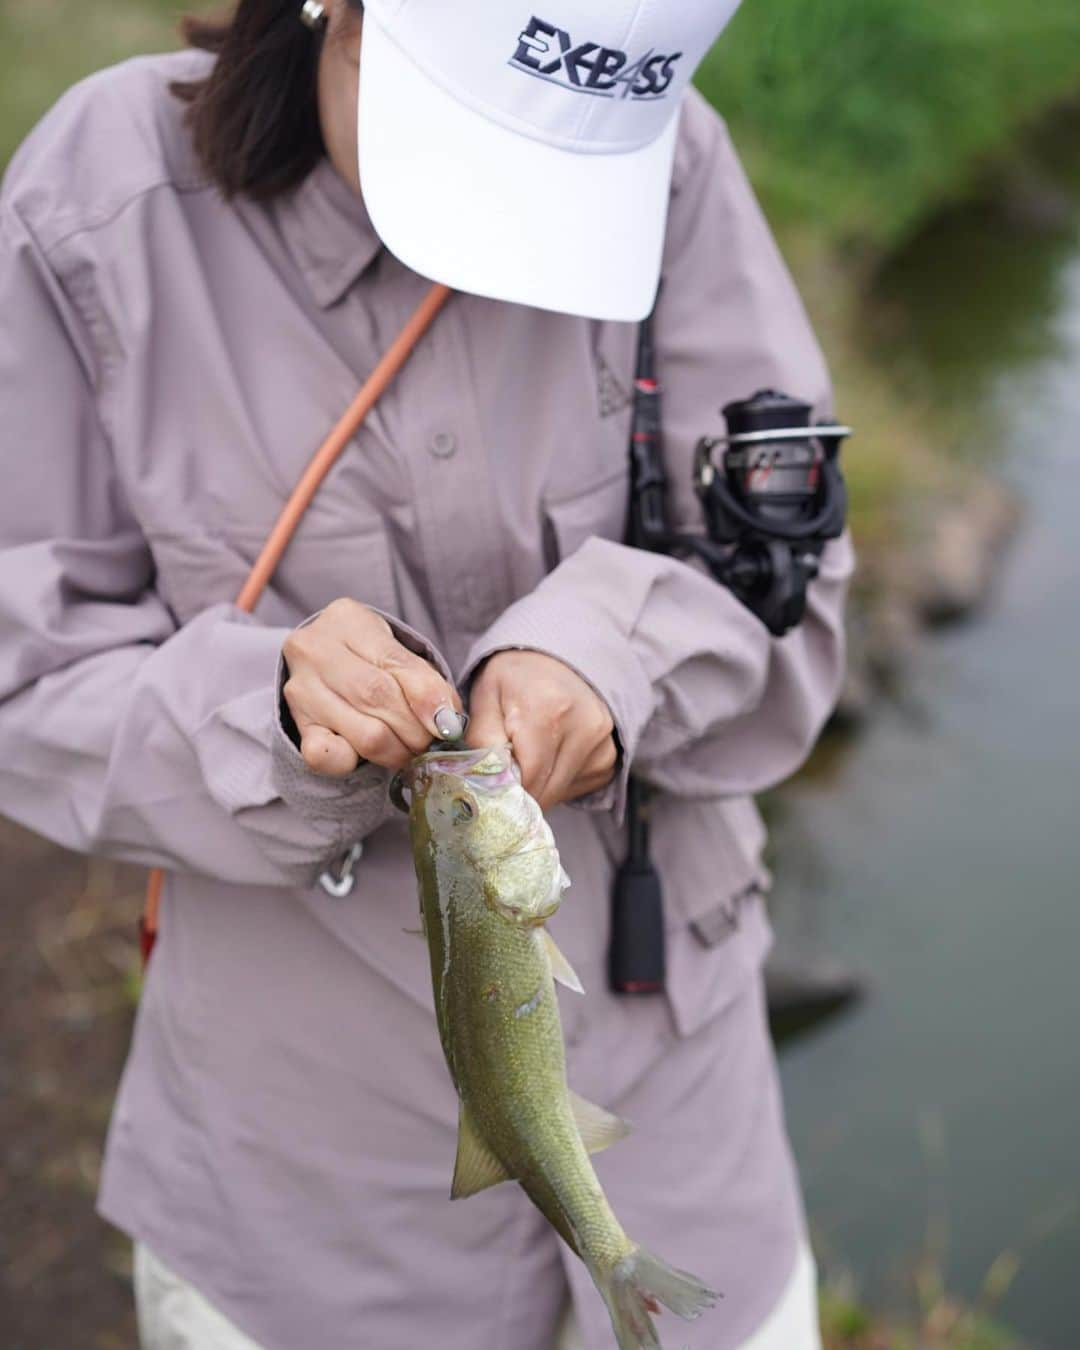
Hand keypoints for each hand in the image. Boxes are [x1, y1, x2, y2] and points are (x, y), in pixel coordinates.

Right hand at [282, 599, 462, 775]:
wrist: (322, 662)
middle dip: (415, 729)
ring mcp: (300, 689)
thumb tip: (447, 720)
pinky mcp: (296, 725)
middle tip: (429, 743)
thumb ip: (423, 681)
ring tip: (408, 751)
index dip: (428, 698)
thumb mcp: (395, 653)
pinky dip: (353, 762)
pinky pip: (324, 756)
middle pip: (378, 698)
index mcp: (347, 619)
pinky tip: (365, 757)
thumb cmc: (366, 656)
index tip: (448, 725)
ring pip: (364, 733)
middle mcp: (315, 649)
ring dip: (397, 751)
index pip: (396, 664)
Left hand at [466, 651, 616, 809]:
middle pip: (547, 790)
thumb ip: (482, 742)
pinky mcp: (609, 757)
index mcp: (549, 710)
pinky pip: (576, 787)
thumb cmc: (515, 678)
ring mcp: (603, 744)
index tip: (492, 783)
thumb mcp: (485, 698)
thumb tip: (489, 784)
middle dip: (521, 791)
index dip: (506, 789)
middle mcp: (585, 728)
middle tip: (506, 770)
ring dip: (540, 787)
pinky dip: (557, 782)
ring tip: (529, 755)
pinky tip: (550, 755)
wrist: (557, 659)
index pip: (529, 778)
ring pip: (560, 793)